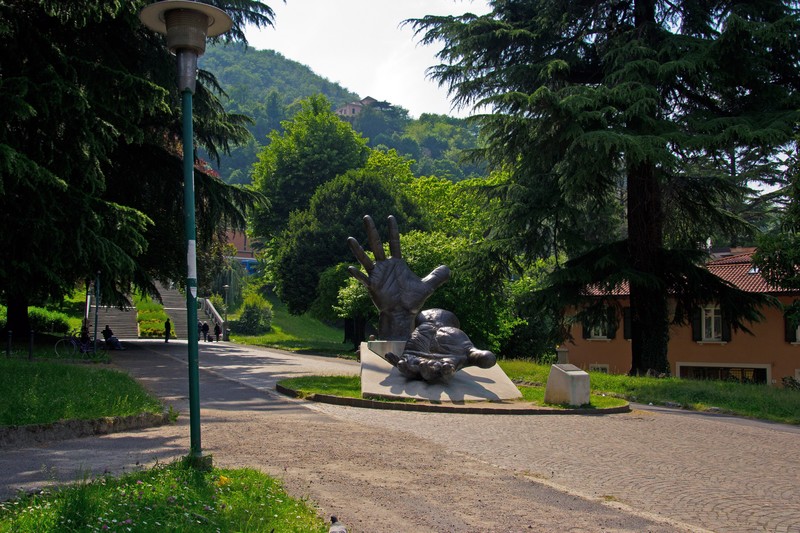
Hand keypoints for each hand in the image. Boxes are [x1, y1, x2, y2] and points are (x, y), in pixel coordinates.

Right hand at [348, 215, 449, 339]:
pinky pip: (362, 278)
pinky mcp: (372, 286)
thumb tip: (448, 268)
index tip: (390, 216)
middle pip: (377, 244)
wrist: (402, 314)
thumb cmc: (413, 300)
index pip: (394, 242)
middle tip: (367, 216)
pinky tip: (350, 268)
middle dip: (372, 231)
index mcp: (397, 263)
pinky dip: (356, 274)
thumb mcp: (427, 286)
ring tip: (350, 239)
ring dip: (358, 250)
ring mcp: (377, 275)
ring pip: (365, 259)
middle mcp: (385, 266)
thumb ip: (437, 276)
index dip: (393, 230)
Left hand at [385, 314, 496, 381]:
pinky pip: (399, 360)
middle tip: (425, 365)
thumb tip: (492, 359)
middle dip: (426, 371)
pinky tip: (388, 354)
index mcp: (446, 370)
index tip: (446, 366)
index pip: (446, 373)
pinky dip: (393, 359)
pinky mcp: (409, 356)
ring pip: (412, 370)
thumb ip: (480, 357)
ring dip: (407, 368)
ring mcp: (418, 365)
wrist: (443, 335)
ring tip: (403, 364)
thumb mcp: (470, 351)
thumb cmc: (457, 347)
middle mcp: (431, 371)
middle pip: (427, 373)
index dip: (445, 370)